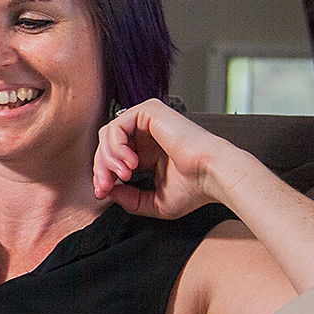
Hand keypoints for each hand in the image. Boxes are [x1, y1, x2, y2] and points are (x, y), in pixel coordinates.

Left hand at [92, 99, 229, 218]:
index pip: (113, 157)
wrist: (212, 175)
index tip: (103, 193)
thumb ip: (130, 199)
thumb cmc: (194, 189)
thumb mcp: (155, 202)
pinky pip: (117, 125)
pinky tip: (131, 163)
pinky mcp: (149, 111)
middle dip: (101, 169)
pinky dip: (117, 147)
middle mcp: (147, 134)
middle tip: (104, 188)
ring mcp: (148, 121)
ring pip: (108, 134)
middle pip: (106, 145)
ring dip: (108, 159)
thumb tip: (110, 193)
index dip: (103, 175)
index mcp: (147, 153)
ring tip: (124, 175)